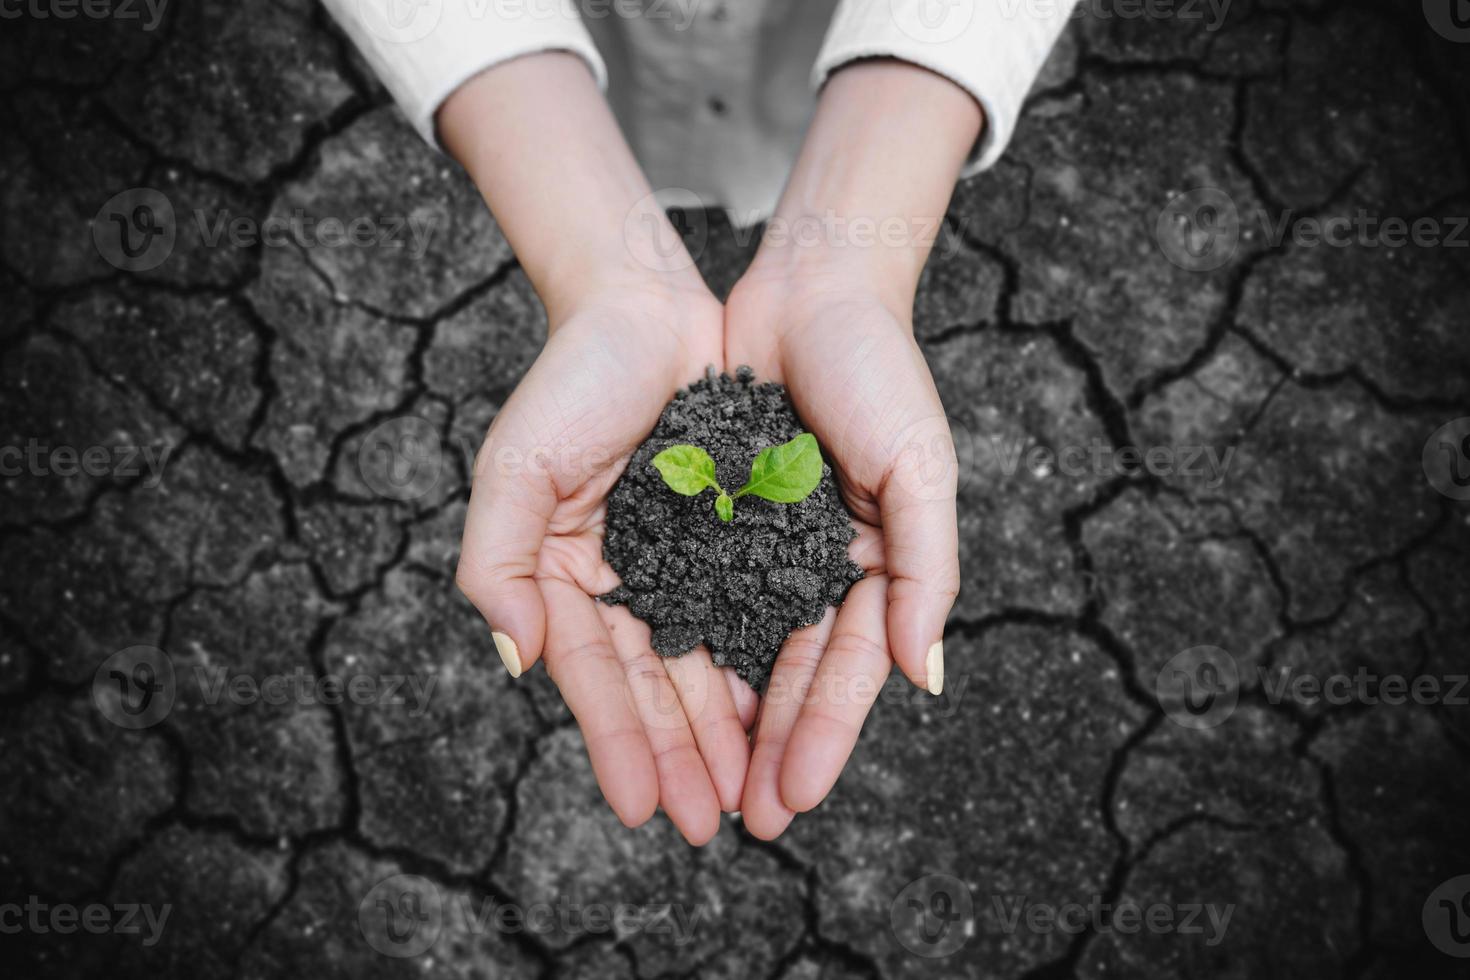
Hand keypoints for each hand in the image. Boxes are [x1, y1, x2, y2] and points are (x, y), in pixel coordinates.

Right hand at [456, 282, 751, 844]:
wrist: (646, 304)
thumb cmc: (571, 379)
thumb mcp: (515, 467)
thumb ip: (498, 563)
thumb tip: (516, 658)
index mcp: (567, 574)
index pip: (593, 675)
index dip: (616, 741)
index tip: (640, 808)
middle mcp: (628, 578)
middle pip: (656, 684)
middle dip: (680, 755)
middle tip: (708, 825)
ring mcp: (686, 559)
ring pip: (710, 660)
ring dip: (726, 729)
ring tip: (754, 794)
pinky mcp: (739, 533)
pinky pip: (756, 610)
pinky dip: (767, 661)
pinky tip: (782, 712)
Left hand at [724, 257, 960, 838]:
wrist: (810, 288)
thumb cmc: (879, 372)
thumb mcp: (920, 469)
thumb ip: (926, 573)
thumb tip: (924, 678)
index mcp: (871, 567)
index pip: (844, 671)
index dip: (820, 736)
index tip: (789, 799)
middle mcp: (812, 567)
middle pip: (784, 677)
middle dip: (761, 750)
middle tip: (732, 823)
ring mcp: (758, 545)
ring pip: (732, 648)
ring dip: (712, 718)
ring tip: (687, 786)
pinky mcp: (708, 515)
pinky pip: (687, 589)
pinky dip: (674, 642)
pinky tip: (653, 696)